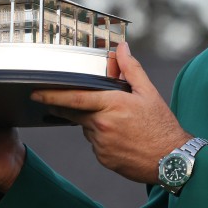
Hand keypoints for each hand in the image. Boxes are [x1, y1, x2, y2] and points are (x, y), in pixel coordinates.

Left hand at [31, 42, 190, 183]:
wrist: (172, 160)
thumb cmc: (161, 125)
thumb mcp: (148, 93)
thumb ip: (130, 69)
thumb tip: (121, 48)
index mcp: (112, 105)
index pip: (74, 98)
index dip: (52, 95)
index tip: (35, 92)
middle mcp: (102, 125)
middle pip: (75, 113)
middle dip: (69, 107)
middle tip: (68, 103)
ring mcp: (101, 144)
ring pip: (87, 129)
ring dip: (94, 123)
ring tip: (120, 124)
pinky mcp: (103, 158)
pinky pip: (95, 144)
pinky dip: (102, 138)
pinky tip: (121, 138)